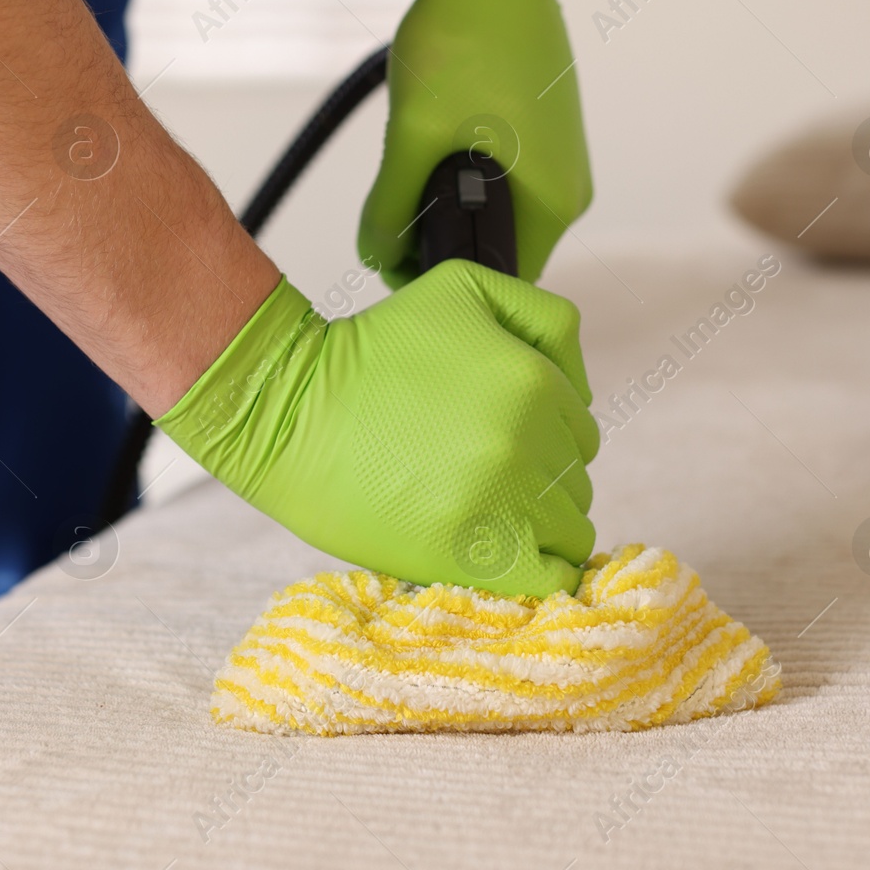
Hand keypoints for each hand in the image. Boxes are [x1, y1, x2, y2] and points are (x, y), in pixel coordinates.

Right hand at [156, 259, 598, 596]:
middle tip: (479, 475)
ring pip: (567, 531)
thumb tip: (581, 388)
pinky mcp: (470, 555)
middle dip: (539, 482)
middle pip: (576, 483)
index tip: (497, 443)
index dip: (544, 441)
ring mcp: (502, 503)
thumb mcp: (462, 288)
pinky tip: (507, 560)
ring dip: (534, 527)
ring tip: (481, 513)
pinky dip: (541, 574)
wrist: (288, 408)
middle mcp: (528, 443)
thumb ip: (544, 317)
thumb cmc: (369, 350)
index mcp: (535, 383)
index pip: (581, 433)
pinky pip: (549, 580)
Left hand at [361, 0, 591, 288]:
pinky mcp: (544, 129)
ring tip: (403, 179)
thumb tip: (375, 254)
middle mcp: (569, 186)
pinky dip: (461, 174)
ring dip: (446, 206)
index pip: (500, 276)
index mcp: (555, 201)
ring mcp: (560, 156)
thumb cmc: (466, 41)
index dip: (441, 277)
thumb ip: (392, 206)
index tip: (393, 265)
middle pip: (497, 245)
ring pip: (496, 209)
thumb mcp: (414, 135)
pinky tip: (430, 147)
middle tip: (387, 227)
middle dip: (440, 242)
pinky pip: (502, 175)